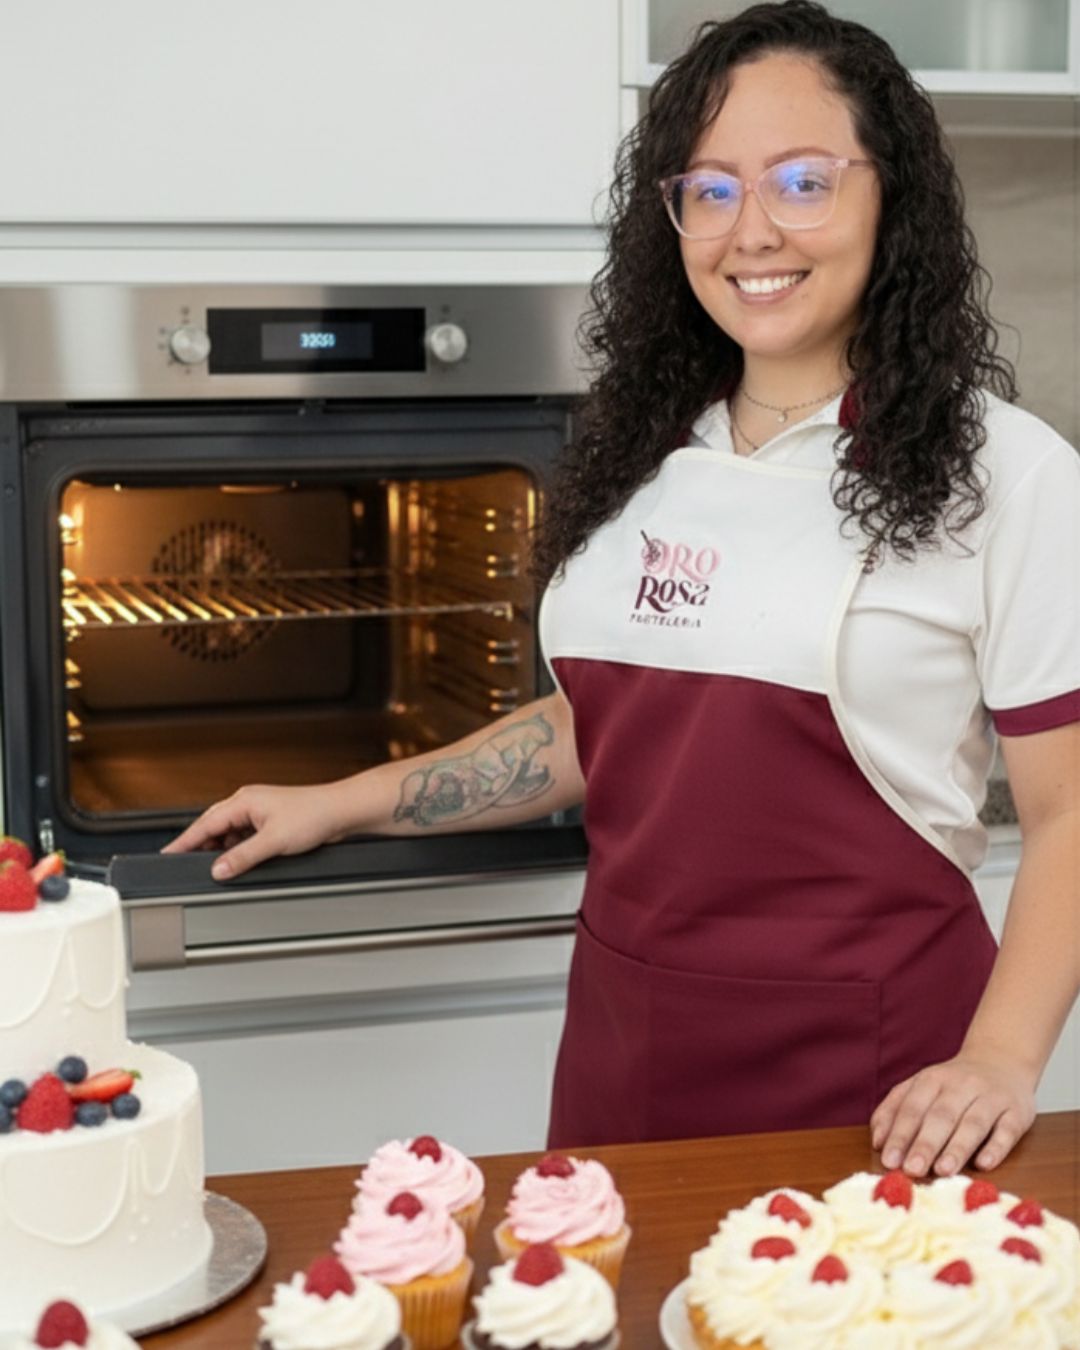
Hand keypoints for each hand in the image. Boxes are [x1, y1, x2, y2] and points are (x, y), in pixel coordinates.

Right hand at [162, 782, 353, 879]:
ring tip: (217, 868)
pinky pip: (244, 836)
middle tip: (187, 866)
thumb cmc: (314, 815)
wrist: (340, 812)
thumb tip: (219, 870)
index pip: (204, 824)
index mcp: (244, 801)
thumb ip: (243, 857)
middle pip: (213, 827)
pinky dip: (238, 849)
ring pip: (229, 833)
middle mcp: (249, 803)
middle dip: (200, 847)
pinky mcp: (270, 821)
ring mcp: (259, 811)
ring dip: (223, 850)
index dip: (184, 841)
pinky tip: (240, 861)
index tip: (168, 854)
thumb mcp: (273, 841)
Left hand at [869, 1051, 1036, 1177]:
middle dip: (925, 1143)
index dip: (900, 1133)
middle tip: (912, 1169)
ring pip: (973, 1123)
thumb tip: (878, 1141)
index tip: (889, 1160)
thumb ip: (896, 1108)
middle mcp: (961, 1085)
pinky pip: (1007, 1130)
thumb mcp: (921, 1086)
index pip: (913, 1107)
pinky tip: (984, 1164)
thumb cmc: (954, 1085)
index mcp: (933, 1079)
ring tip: (942, 1170)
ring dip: (957, 1147)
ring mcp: (991, 1097)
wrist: (1001, 1060)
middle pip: (941, 1115)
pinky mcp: (1017, 1112)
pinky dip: (996, 1147)